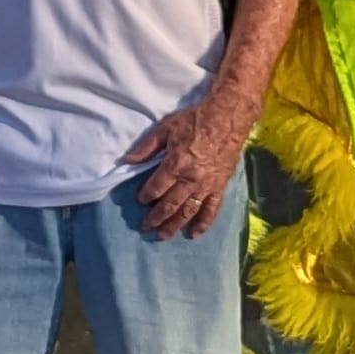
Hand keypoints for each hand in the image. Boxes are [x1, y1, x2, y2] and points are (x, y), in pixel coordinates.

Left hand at [131, 91, 253, 240]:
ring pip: (188, 212)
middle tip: (145, 228)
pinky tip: (193, 234)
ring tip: (162, 236)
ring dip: (174, 225)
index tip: (139, 201)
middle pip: (169, 205)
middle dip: (155, 218)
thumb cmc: (195, 120)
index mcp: (175, 164)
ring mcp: (207, 185)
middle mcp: (190, 179)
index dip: (144, 197)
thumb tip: (127, 162)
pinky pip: (211, 209)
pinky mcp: (220, 186)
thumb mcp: (165, 128)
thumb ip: (146, 147)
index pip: (155, 188)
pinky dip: (203, 224)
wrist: (228, 117)